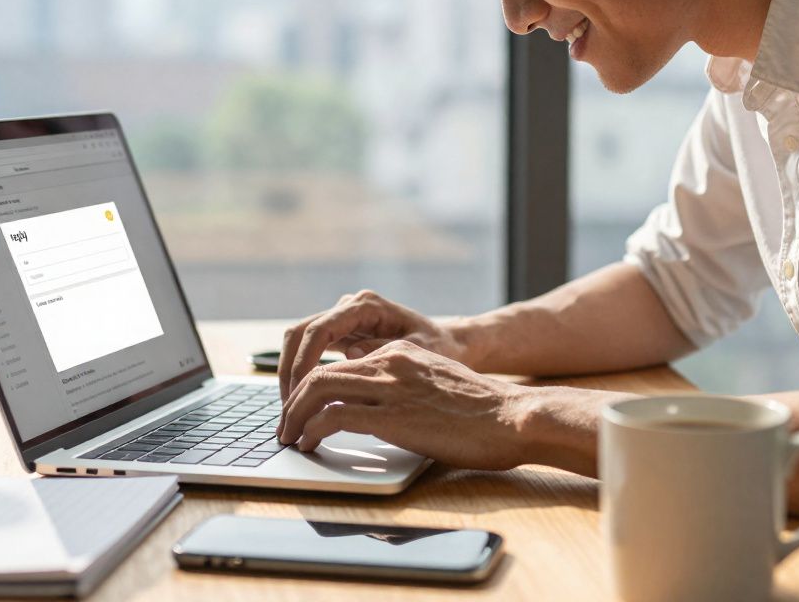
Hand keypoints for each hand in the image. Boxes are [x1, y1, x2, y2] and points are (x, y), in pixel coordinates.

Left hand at [276, 340, 529, 469]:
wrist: (513, 417)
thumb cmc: (484, 412)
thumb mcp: (438, 384)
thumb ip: (407, 387)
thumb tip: (380, 410)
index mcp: (400, 353)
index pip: (341, 364)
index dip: (313, 388)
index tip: (303, 409)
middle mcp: (390, 362)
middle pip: (319, 373)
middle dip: (292, 401)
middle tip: (285, 425)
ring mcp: (391, 386)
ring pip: (318, 389)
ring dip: (294, 415)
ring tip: (289, 437)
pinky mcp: (393, 414)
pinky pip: (334, 417)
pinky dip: (313, 430)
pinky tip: (310, 444)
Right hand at [278, 289, 469, 400]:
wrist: (451, 343)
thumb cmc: (440, 347)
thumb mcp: (421, 350)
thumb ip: (387, 351)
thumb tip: (352, 354)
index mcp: (367, 306)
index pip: (320, 330)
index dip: (303, 362)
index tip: (299, 393)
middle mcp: (350, 308)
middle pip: (301, 333)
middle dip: (289, 370)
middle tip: (288, 409)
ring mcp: (343, 320)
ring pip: (299, 341)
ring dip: (290, 374)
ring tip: (292, 411)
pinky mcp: (341, 335)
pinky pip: (310, 351)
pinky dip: (301, 375)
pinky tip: (303, 402)